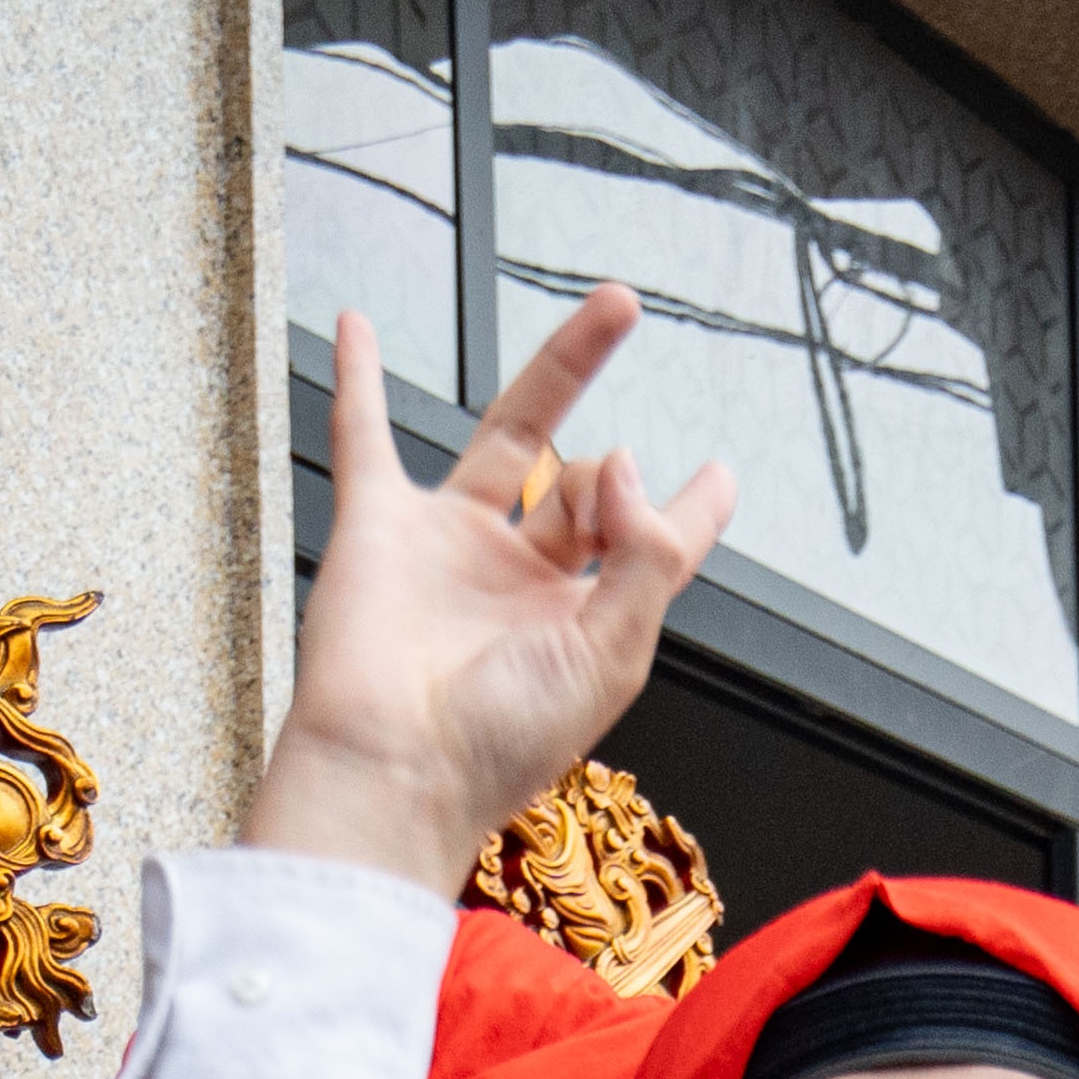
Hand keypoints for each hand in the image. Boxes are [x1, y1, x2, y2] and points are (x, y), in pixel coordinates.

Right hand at [242, 291, 734, 897]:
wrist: (394, 769)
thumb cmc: (499, 742)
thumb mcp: (610, 656)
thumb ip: (641, 555)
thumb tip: (622, 458)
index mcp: (585, 621)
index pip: (652, 549)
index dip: (692, 512)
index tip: (721, 474)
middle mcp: (523, 578)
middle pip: (585, 488)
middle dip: (619, 461)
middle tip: (641, 381)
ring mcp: (452, 545)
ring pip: (513, 435)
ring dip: (562, 369)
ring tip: (617, 309)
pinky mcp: (381, 527)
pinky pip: (365, 438)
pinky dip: (359, 381)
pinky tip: (357, 326)